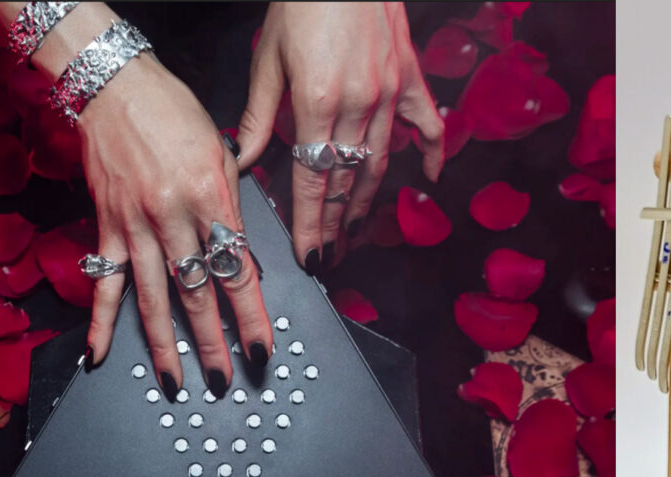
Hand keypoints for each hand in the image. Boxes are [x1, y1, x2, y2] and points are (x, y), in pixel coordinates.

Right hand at [76, 51, 274, 399]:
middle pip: (197, 292)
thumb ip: (231, 204)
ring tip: (176, 382)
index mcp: (210, 194)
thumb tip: (240, 254)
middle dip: (213, 342)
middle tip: (225, 378)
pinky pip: (105, 281)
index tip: (260, 347)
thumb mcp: (219, 150)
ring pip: (153, 297)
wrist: (115, 85)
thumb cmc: (172, 110)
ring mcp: (135, 224)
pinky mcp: (107, 226)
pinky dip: (101, 321)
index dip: (250, 314)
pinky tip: (100, 355)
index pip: (236, 268)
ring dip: (165, 345)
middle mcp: (173, 214)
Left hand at [236, 2, 444, 270]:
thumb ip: (257, 117)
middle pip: (344, 180)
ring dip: (366, 202)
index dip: (308, 224)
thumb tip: (240, 162)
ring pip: (378, 162)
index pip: (310, 180)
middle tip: (329, 256)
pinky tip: (429, 180)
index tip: (309, 255)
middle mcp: (357, 103)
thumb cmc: (299, 4)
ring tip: (356, 233)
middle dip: (334, 225)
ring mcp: (388, 92)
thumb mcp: (268, 60)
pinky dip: (430, 153)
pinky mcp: (408, 76)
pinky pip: (426, 123)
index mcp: (317, 102)